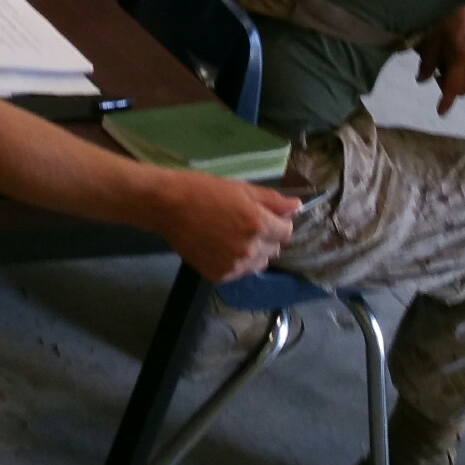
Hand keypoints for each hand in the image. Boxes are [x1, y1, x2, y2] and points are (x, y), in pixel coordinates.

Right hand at [154, 172, 297, 281]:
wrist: (167, 206)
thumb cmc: (204, 190)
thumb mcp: (240, 188)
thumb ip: (272, 200)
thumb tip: (297, 206)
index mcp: (258, 224)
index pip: (286, 232)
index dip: (278, 222)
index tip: (265, 215)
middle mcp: (250, 250)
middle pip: (274, 249)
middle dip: (266, 237)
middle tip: (244, 222)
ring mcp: (234, 266)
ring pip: (258, 263)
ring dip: (253, 252)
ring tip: (232, 235)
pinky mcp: (219, 276)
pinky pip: (239, 272)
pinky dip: (235, 261)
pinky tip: (219, 245)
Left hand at [418, 3, 464, 114]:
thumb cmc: (448, 15)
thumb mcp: (433, 36)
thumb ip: (428, 61)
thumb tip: (422, 81)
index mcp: (461, 57)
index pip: (453, 88)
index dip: (446, 102)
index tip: (440, 112)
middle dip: (451, 88)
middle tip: (441, 75)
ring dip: (464, 85)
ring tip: (454, 70)